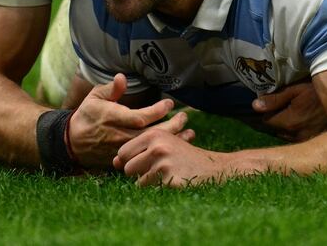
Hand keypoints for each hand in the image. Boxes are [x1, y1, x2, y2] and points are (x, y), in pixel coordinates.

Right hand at [68, 74, 193, 168]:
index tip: (170, 103)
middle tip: (185, 116)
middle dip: (171, 126)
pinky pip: (148, 156)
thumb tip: (122, 77)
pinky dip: (164, 151)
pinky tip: (178, 146)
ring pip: (152, 147)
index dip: (157, 111)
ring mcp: (123, 149)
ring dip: (172, 140)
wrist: (73, 142)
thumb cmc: (87, 115)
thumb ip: (111, 89)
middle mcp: (119, 135)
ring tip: (190, 132)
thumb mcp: (95, 98)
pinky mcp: (125, 159)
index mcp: (112, 118)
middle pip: (151, 134)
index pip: (139, 117)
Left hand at [114, 130, 234, 187]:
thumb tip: (114, 162)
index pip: (123, 153)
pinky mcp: (171, 182)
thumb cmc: (182, 156)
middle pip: (128, 169)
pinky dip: (159, 191)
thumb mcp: (162, 145)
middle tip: (156, 171)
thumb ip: (138, 150)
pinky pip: (152, 192)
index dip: (128, 162)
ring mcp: (164, 165)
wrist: (212, 168)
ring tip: (167, 176)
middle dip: (137, 174)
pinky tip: (173, 183)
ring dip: (150, 184)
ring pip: (139, 183)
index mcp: (154, 135)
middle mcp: (157, 147)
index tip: (141, 163)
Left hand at [252, 80, 326, 141]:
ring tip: (294, 112)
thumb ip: (274, 99)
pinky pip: (295, 137)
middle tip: (285, 106)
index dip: (268, 111)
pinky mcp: (311, 140)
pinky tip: (301, 120)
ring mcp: (304, 139)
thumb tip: (255, 106)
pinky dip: (294, 130)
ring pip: (284, 134)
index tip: (274, 103)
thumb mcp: (294, 90)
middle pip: (275, 129)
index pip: (267, 121)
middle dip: (276, 119)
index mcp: (290, 122)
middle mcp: (296, 135)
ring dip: (285, 125)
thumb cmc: (316, 91)